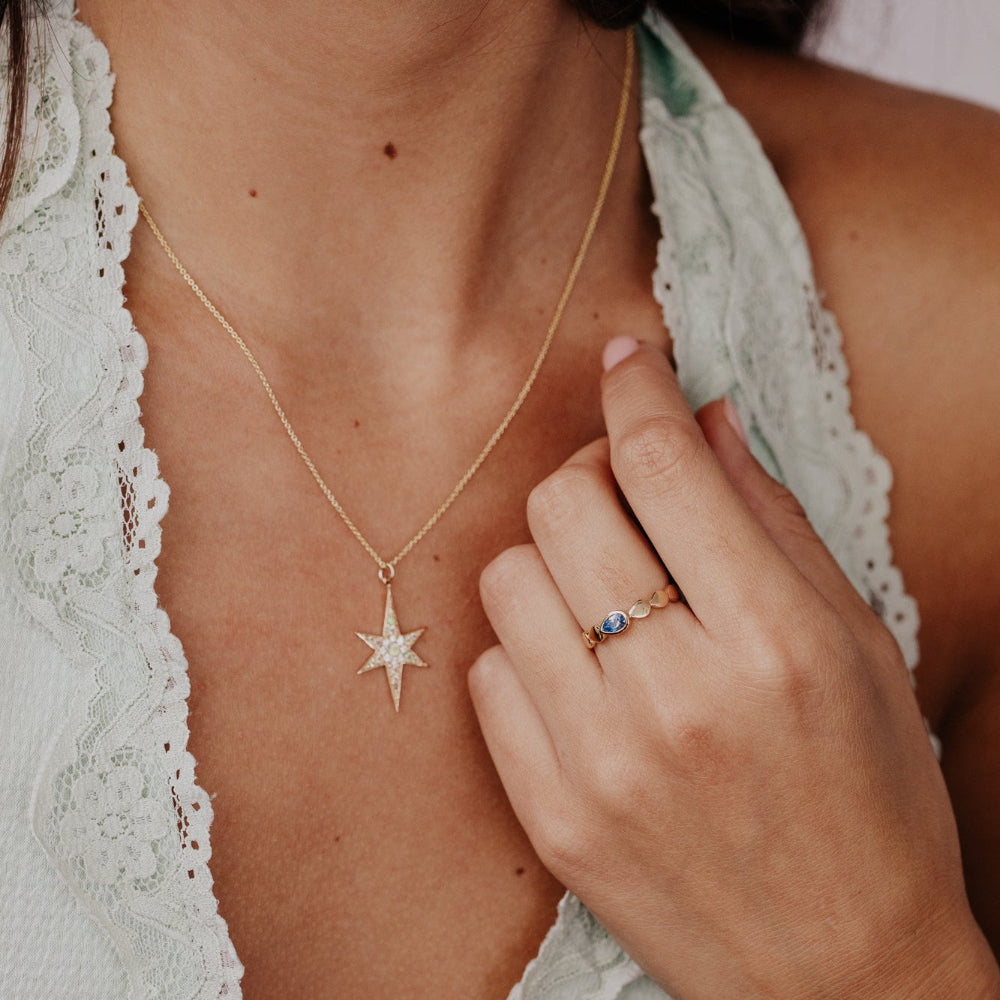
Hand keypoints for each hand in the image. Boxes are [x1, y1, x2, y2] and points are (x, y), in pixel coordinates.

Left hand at [470, 339, 999, 999]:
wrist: (838, 974)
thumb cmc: (871, 801)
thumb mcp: (856, 646)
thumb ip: (772, 520)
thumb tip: (706, 418)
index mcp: (771, 641)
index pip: (663, 464)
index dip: (636, 389)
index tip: (627, 359)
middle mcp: (673, 695)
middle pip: (563, 504)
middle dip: (589, 472)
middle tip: (623, 491)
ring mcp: (596, 760)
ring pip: (506, 577)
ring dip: (550, 558)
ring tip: (601, 588)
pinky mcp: (547, 814)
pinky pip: (486, 674)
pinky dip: (525, 648)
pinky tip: (578, 670)